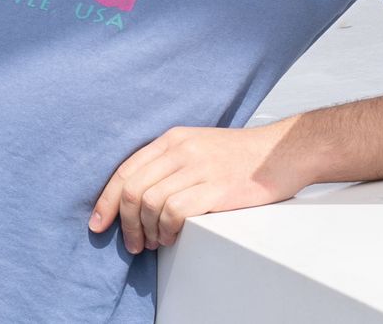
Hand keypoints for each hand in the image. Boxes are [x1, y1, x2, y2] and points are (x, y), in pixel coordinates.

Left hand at [89, 124, 308, 253]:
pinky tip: (172, 236)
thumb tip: (139, 197)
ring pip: (149, 202)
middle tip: (130, 243)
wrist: (283, 152)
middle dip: (124, 222)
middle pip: (132, 189)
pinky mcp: (215, 187)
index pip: (126, 170)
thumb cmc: (242, 156)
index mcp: (173, 139)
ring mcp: (198, 167)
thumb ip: (170, 163)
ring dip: (146, 230)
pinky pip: (174, 211)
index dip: (107, 200)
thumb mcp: (199, 146)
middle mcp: (181, 150)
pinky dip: (166, 229)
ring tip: (154, 242)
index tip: (99, 222)